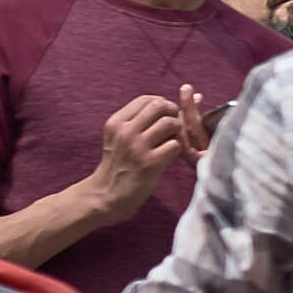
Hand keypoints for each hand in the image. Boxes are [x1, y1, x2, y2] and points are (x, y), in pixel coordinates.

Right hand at [82, 90, 209, 208]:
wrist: (106, 194)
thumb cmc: (119, 163)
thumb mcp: (119, 137)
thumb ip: (141, 120)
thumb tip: (186, 98)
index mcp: (116, 122)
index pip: (146, 99)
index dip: (162, 103)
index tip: (165, 115)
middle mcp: (125, 131)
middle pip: (159, 106)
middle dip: (173, 113)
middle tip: (173, 126)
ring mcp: (137, 147)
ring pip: (170, 123)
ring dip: (178, 131)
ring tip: (172, 141)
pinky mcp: (150, 163)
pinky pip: (175, 145)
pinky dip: (177, 149)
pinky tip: (170, 155)